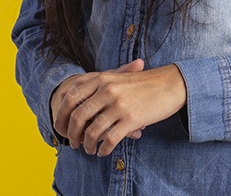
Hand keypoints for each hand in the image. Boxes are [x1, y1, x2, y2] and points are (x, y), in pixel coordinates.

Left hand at [52, 58, 187, 156]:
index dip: (61, 113)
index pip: (71, 96)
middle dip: (71, 133)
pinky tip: (103, 152)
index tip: (60, 126)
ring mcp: (119, 105)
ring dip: (87, 145)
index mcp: (102, 78)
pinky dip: (103, 149)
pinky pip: (110, 140)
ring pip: (92, 131)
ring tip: (89, 150)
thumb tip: (73, 96)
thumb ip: (97, 84)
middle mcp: (107, 90)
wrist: (171, 83)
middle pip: (78, 116)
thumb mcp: (118, 77)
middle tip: (73, 142)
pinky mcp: (131, 119)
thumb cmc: (144, 83)